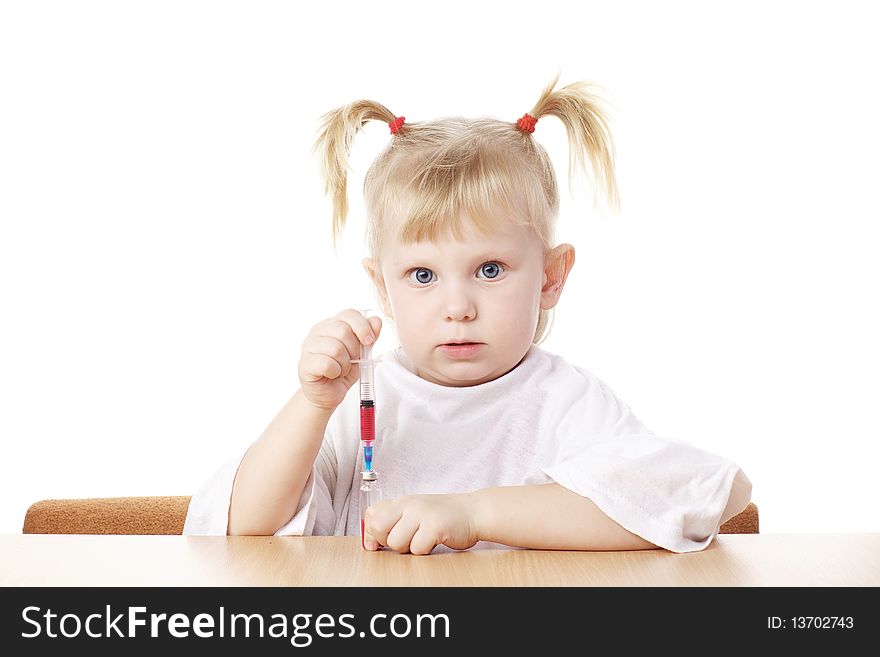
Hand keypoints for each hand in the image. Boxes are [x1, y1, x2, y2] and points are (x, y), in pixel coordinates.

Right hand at [298, 309, 381, 411]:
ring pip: (336, 348)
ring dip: (345, 364)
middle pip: (343, 330)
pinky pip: (327, 364)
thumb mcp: (361, 353)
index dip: (363, 327)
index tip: (369, 341)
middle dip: (354, 350)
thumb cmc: (343, 371)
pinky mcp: (305, 363)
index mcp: (332, 324)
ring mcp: (308, 346)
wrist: (328, 394)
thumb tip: (376, 320)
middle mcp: (318, 331)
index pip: (349, 314)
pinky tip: (332, 374)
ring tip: (341, 369)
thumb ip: (369, 337)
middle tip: (351, 362)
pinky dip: (335, 372)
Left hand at [362, 493, 479, 554]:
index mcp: (402, 501)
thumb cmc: (443, 516)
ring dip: (408, 548)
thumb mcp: (416, 511)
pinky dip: (424, 551)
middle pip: (379, 527)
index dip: (371, 532)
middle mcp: (409, 505)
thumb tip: (369, 542)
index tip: (378, 543)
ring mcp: (422, 514)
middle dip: (386, 541)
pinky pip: (417, 548)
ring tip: (422, 540)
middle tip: (404, 541)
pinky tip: (434, 541)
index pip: (372, 514)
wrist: (474, 512)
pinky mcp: (435, 527)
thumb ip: (394, 520)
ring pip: (396, 542)